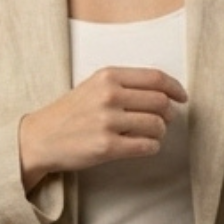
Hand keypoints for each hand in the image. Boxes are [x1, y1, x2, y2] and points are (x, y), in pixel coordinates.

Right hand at [19, 66, 187, 189]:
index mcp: (108, 76)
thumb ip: (124, 85)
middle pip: (160, 102)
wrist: (41, 138)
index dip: (175, 88)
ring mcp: (108, 122)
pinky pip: (146, 146)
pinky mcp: (107, 147)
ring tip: (151, 134)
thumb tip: (164, 92)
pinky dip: (152, 147)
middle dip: (169, 113)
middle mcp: (109, 96)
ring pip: (157, 125)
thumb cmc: (71, 112)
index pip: (155, 78)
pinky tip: (144, 146)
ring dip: (160, 132)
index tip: (182, 97)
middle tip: (165, 120)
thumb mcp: (94, 85)